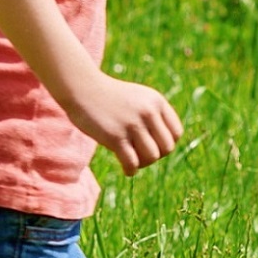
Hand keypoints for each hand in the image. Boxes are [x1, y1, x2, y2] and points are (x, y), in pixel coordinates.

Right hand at [65, 76, 183, 175]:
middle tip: (140, 155)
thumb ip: (153, 116)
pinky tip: (126, 169)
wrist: (81, 87)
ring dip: (143, 164)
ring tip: (132, 161)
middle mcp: (148, 111)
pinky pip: (132, 163)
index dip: (166, 144)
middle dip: (155, 156)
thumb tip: (164, 148)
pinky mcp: (115, 136)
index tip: (152, 145)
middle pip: (167, 148)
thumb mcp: (138, 98)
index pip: (176, 133)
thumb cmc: (109, 97)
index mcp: (156, 101)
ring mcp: (132, 123)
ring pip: (152, 156)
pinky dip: (131, 170)